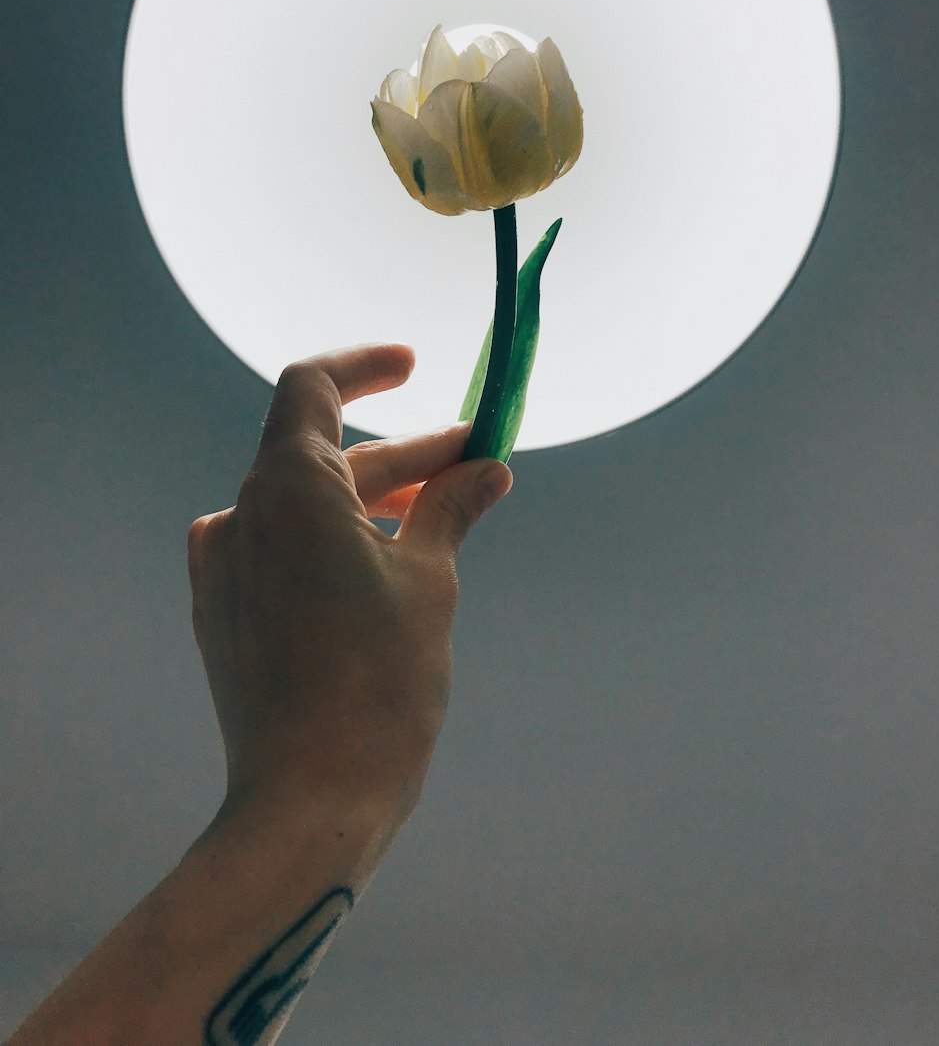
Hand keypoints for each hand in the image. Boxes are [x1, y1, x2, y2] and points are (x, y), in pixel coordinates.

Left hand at [186, 343, 512, 831]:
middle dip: (404, 453)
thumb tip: (486, 470)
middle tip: (475, 459)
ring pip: (308, 505)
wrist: (308, 801)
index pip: (311, 387)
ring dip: (374, 499)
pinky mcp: (223, 613)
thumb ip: (450, 508)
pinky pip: (284, 548)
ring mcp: (224, 567)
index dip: (365, 366)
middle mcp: (242, 514)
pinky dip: (337, 539)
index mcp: (287, 488)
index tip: (414, 365)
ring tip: (446, 510)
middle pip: (325, 453)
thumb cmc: (380, 682)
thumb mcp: (430, 581)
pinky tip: (390, 561)